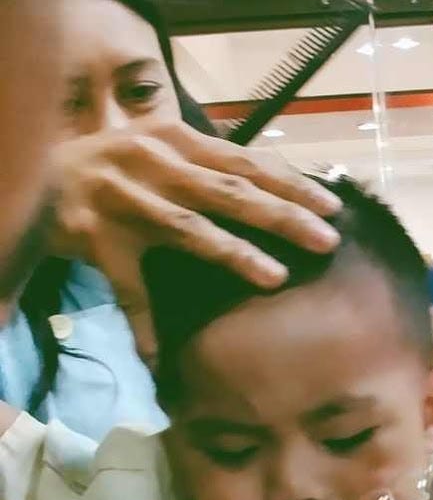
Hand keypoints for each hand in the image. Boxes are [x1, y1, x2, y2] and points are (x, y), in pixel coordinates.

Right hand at [49, 122, 342, 360]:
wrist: (33, 169)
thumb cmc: (113, 165)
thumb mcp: (161, 149)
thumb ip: (209, 164)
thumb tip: (276, 181)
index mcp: (177, 140)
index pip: (245, 160)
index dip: (291, 181)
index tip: (332, 203)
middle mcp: (155, 162)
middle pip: (231, 190)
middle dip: (283, 214)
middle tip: (327, 239)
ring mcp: (126, 199)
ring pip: (190, 230)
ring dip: (235, 253)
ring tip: (276, 276)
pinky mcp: (96, 237)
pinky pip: (127, 290)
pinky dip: (143, 326)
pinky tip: (159, 359)